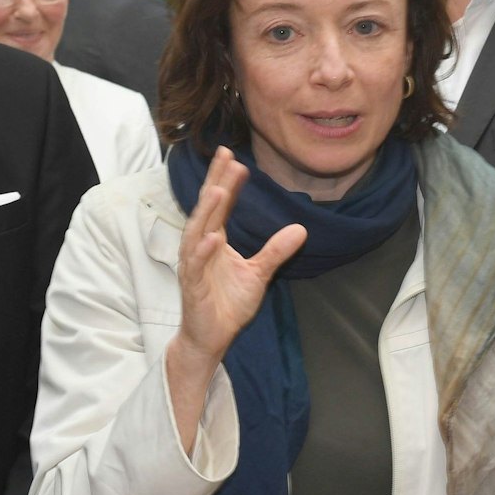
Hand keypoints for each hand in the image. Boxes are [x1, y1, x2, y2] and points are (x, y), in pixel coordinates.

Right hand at [173, 146, 306, 366]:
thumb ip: (276, 251)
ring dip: (207, 212)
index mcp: (214, 241)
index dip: (226, 182)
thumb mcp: (258, 274)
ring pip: (196, 233)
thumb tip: (301, 229)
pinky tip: (213, 237)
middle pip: (206, 210)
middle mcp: (200, 248)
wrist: (212, 338)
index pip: (220, 206)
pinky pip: (195, 266)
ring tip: (219, 190)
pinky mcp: (192, 288)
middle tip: (226, 157)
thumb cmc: (227, 305)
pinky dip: (202, 252)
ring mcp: (194, 267)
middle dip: (215, 183)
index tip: (236, 158)